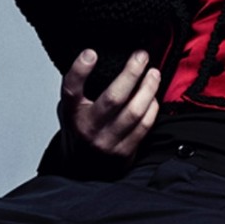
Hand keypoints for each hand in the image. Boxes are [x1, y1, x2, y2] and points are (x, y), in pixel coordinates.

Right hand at [57, 49, 160, 164]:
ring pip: (134, 111)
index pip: (71, 90)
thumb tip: (100, 60)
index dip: (79, 70)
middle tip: (141, 56)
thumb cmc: (80, 132)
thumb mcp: (72, 109)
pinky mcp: (124, 152)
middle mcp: (88, 128)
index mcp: (71, 114)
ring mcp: (107, 142)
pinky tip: (153, 97)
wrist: (82, 170)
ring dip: (148, 88)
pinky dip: (152, 108)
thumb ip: (81, 90)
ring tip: (153, 73)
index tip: (91, 53)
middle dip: (131, 72)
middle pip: (114, 98)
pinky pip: (144, 126)